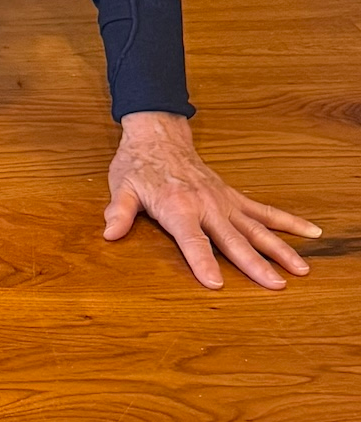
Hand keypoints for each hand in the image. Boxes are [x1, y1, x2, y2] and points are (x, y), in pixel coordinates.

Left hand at [105, 111, 319, 289]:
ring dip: (279, 248)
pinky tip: (311, 232)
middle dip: (254, 264)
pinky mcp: (234, 197)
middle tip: (275, 285)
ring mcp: (224, 202)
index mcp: (178, 207)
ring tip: (301, 269)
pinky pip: (265, 211)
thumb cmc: (138, 164)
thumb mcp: (122, 186)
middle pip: (233, 240)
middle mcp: (206, 205)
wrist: (159, 136)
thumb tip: (109, 233)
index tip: (216, 283)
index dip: (202, 261)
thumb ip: (119, 211)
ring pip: (256, 229)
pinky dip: (289, 222)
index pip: (192, 240)